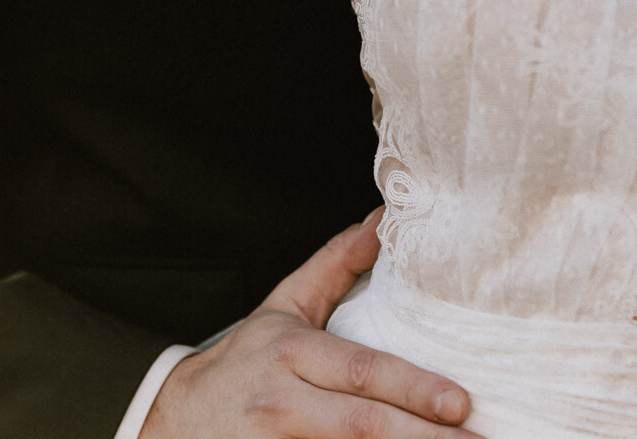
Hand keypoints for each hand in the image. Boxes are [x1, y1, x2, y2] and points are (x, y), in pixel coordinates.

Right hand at [144, 214, 480, 438]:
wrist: (175, 419)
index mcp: (291, 354)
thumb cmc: (246, 361)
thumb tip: (383, 219)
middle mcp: (282, 403)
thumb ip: (336, 265)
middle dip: (422, 438)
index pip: (360, 372)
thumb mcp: (284, 307)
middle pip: (361, 425)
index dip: (412, 389)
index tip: (461, 402)